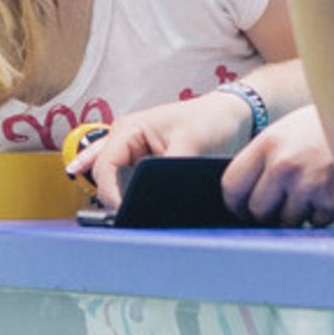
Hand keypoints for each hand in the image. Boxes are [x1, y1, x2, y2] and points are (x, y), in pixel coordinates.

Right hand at [66, 93, 254, 208]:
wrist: (230, 116)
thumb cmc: (211, 118)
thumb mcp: (192, 144)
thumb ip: (169, 169)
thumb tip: (155, 196)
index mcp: (129, 129)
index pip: (105, 166)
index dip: (110, 193)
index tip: (124, 212)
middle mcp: (125, 139)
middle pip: (102, 176)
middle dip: (111, 197)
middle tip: (126, 218)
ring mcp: (132, 151)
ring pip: (107, 177)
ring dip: (109, 194)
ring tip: (115, 214)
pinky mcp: (142, 163)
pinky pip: (118, 177)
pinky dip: (111, 189)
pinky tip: (104, 201)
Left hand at [222, 107, 333, 226]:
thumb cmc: (321, 130)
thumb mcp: (286, 133)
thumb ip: (263, 162)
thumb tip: (243, 202)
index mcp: (268, 143)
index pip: (232, 185)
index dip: (235, 202)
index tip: (241, 207)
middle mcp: (285, 164)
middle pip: (257, 209)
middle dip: (266, 212)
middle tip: (278, 203)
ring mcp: (309, 184)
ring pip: (286, 220)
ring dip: (296, 213)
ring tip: (310, 191)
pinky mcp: (332, 201)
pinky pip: (314, 222)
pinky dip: (320, 214)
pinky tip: (328, 193)